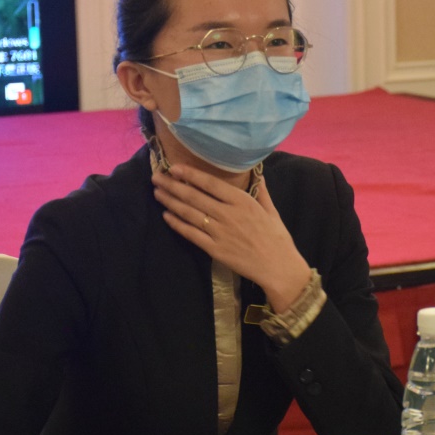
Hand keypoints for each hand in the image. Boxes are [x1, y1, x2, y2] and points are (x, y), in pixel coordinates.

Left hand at [152, 164, 311, 310]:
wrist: (278, 267)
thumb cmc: (277, 238)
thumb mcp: (272, 210)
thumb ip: (261, 191)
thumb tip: (256, 172)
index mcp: (243, 202)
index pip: (211, 184)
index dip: (191, 175)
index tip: (174, 167)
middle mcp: (228, 215)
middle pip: (195, 197)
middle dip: (173, 185)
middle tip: (156, 176)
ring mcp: (219, 233)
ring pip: (190, 214)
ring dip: (171, 202)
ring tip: (157, 192)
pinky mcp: (214, 249)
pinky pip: (191, 234)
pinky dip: (177, 224)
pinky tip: (166, 215)